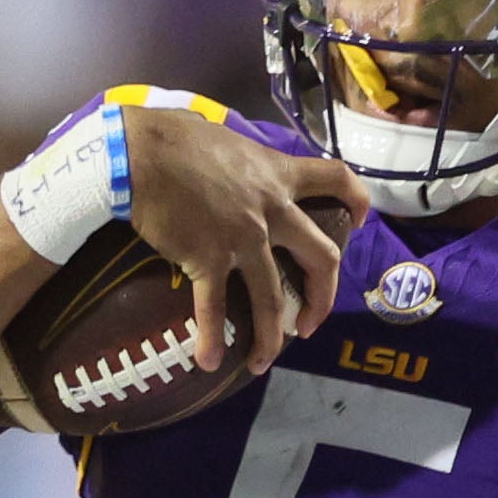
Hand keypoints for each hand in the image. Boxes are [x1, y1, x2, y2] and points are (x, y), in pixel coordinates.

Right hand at [126, 106, 361, 374]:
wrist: (136, 153)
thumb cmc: (171, 136)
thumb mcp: (224, 137)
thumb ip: (241, 156)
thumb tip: (231, 157)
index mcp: (277, 174)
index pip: (336, 179)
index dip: (357, 200)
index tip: (360, 221)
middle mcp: (271, 210)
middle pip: (321, 258)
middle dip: (324, 297)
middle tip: (310, 323)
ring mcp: (244, 238)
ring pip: (273, 298)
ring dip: (271, 337)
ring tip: (263, 361)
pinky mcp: (209, 258)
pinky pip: (215, 308)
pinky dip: (212, 339)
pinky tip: (209, 360)